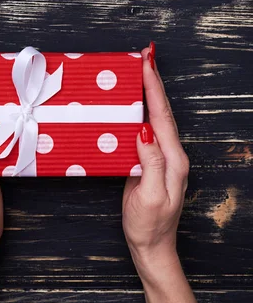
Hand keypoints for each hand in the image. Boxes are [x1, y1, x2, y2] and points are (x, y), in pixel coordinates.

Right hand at [122, 42, 197, 302]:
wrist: (151, 246)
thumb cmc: (150, 225)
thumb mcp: (150, 196)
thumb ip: (151, 162)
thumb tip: (144, 130)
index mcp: (172, 159)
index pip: (162, 115)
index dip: (154, 87)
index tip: (147, 63)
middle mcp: (170, 153)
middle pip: (161, 110)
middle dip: (153, 81)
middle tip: (145, 56)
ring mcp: (160, 156)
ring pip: (154, 116)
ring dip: (147, 91)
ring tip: (139, 70)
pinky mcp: (149, 159)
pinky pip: (145, 127)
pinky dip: (139, 108)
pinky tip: (130, 101)